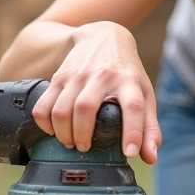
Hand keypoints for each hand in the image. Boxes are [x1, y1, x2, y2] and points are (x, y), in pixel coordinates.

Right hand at [31, 21, 161, 163]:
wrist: (104, 37)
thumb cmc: (127, 72)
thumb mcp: (144, 94)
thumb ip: (149, 126)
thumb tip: (150, 158)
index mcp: (130, 81)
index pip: (133, 107)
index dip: (133, 132)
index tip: (129, 152)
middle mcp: (103, 76)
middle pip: (86, 108)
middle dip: (83, 135)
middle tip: (85, 148)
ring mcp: (78, 74)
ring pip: (62, 108)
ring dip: (63, 132)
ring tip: (71, 142)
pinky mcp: (60, 76)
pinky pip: (44, 104)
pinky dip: (44, 123)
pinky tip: (53, 131)